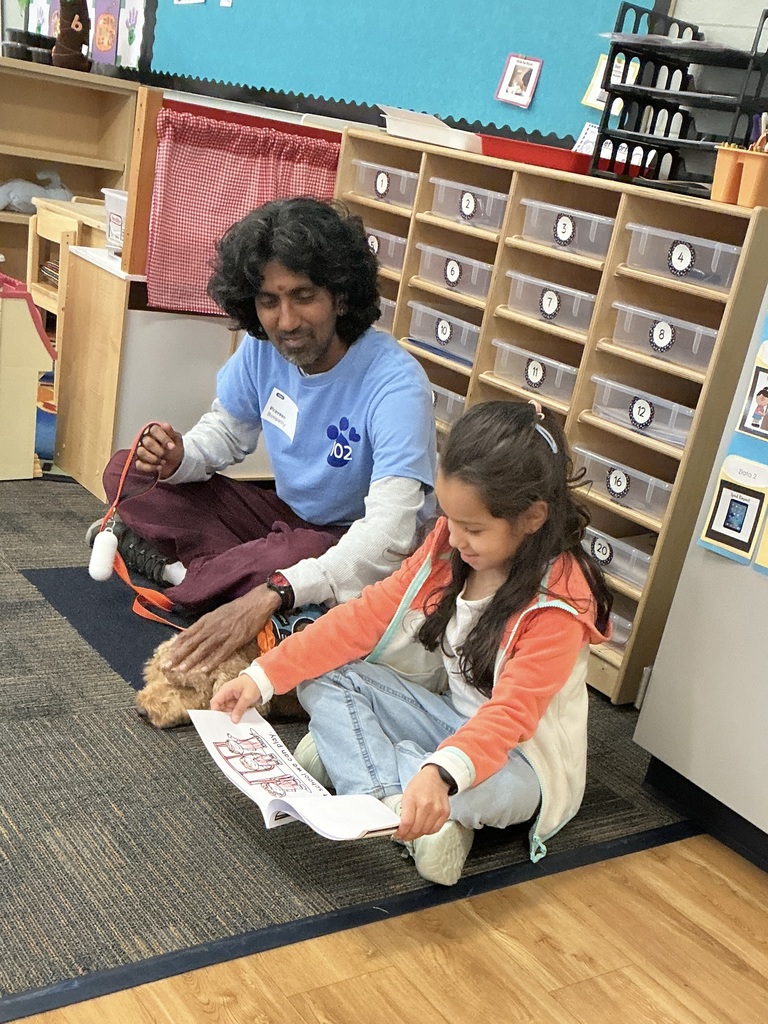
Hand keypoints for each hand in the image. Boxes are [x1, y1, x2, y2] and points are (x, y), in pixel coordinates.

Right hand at [135, 422, 183, 477]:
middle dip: (159, 450)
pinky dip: (150, 467)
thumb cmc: (174, 449)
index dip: (163, 438)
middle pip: (147, 442)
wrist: (175, 463)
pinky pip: (139, 464)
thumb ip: (171, 433)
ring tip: (163, 461)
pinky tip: (159, 467)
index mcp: (155, 431)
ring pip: (141, 452)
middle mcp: (145, 439)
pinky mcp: (139, 461)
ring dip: (154, 459)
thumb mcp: (177, 440)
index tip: (172, 447)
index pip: (154, 430)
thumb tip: (165, 426)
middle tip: (165, 454)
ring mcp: (141, 450)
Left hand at [162, 584, 281, 673]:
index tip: (167, 653)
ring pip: (203, 649)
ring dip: (191, 660)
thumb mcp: (218, 613)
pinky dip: (212, 662)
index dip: (177, 645)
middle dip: (178, 655)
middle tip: (166, 665)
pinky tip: (204, 670)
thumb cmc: (238, 608)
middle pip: (192, 643)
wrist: (256, 603)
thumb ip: (207, 623)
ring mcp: (223, 634)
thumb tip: (196, 632)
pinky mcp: (235, 640)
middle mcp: (212, 627)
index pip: (187, 633)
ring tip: (181, 670)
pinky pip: (221, 653)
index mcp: (207, 620)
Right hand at [211, 673, 263, 722]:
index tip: (220, 720)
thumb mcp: (247, 697)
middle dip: (224, 715)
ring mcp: (230, 698)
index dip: (215, 712)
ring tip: (238, 719)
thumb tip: (233, 720)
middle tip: (231, 722)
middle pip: (219, 708)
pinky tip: (240, 717)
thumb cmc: (254, 684)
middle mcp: (225, 694)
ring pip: (226, 711)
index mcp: (225, 690)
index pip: (214, 702)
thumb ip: (240, 709)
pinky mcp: (234, 702)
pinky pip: (232, 710)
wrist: (261, 680)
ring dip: (231, 715)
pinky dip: (235, 714)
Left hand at [394, 765, 450, 841]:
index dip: (401, 832)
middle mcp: (426, 805)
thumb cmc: (420, 785)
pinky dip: (428, 831)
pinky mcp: (445, 813)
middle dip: (408, 835)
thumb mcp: (406, 794)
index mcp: (412, 799)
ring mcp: (437, 810)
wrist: (436, 777)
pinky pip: (435, 829)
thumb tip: (401, 827)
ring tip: (413, 831)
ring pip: (425, 832)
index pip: (406, 823)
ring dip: (418, 834)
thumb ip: (403, 811)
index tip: (398, 834)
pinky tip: (424, 827)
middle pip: (416, 829)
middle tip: (404, 835)